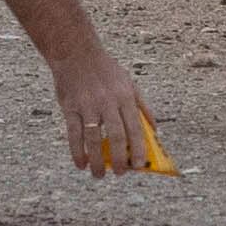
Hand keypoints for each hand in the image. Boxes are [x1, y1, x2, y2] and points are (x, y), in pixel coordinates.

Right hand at [47, 39, 153, 180]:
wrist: (74, 51)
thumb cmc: (104, 68)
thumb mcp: (129, 81)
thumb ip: (142, 105)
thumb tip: (155, 130)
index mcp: (125, 97)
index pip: (135, 129)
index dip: (139, 150)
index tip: (140, 166)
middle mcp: (108, 102)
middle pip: (117, 137)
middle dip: (120, 159)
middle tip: (120, 173)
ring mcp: (88, 105)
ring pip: (95, 139)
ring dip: (97, 161)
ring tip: (98, 175)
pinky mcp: (70, 107)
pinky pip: (74, 134)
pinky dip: (77, 151)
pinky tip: (80, 163)